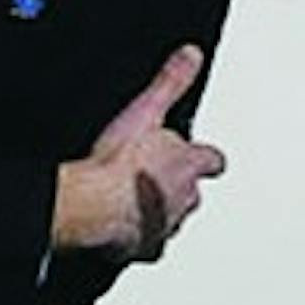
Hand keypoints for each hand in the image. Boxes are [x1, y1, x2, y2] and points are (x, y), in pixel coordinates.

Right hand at [51, 44, 221, 262]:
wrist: (92, 206)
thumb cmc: (116, 165)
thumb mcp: (144, 109)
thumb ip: (170, 81)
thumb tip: (191, 55)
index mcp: (189, 166)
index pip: (212, 160)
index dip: (206, 158)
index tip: (203, 156)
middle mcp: (185, 200)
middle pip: (193, 193)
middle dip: (178, 186)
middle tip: (156, 176)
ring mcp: (166, 226)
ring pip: (171, 219)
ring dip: (158, 211)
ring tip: (134, 200)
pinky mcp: (144, 248)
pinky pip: (147, 244)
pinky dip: (137, 237)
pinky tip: (118, 227)